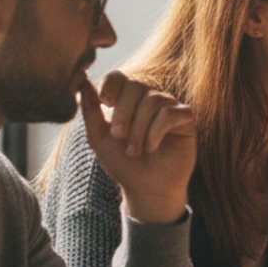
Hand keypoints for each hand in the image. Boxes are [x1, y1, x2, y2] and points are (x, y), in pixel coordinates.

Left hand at [78, 71, 196, 224]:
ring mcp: (168, 107)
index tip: (105, 102)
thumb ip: (90, 110)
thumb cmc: (123, 164)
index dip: (112, 85)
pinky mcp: (185, 118)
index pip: (118, 77)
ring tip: (135, 150)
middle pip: (136, 86)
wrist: (146, 189)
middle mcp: (149, 99)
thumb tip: (82, 81)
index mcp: (126, 100)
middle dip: (124, 113)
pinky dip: (157, 131)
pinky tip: (153, 147)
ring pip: (154, 100)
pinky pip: (170, 113)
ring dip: (140, 129)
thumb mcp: (98, 138)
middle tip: (119, 137)